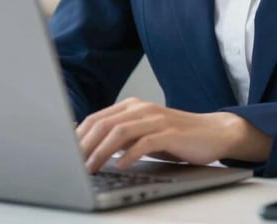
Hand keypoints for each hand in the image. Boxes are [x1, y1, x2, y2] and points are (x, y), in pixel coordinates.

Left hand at [76, 97, 270, 172]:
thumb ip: (121, 137)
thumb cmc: (175, 137)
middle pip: (104, 123)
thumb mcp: (143, 134)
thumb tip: (87, 149)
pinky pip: (145, 142)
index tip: (63, 154)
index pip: (97, 118)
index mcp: (132, 106)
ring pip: (121, 131)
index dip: (78, 136)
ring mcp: (157, 119)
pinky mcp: (171, 133)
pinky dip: (130, 155)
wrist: (213, 132)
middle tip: (70, 165)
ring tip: (89, 169)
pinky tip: (121, 167)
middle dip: (84, 145)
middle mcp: (142, 108)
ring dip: (101, 151)